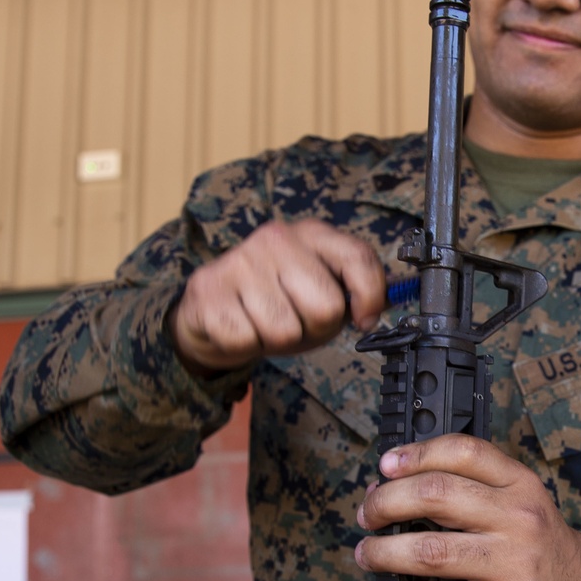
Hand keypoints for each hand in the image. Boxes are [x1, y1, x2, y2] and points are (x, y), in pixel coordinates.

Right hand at [170, 218, 385, 373]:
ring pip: (285, 331)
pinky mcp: (209, 290)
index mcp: (311, 234)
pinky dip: (247, 346)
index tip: (364, 319)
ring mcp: (240, 261)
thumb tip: (371, 314)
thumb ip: (352, 294)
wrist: (211, 309)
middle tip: (298, 322)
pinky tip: (241, 327)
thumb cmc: (275, 302)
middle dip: (316, 329)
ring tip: (265, 324)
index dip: (370, 297)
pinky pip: (247, 340)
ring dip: (278, 341)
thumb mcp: (320, 292)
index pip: (357, 257)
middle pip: (325, 307)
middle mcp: (276, 238)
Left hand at [355, 435, 580, 580]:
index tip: (385, 467)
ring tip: (368, 555)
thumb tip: (390, 483)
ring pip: (430, 550)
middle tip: (368, 516)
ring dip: (384, 553)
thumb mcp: (518, 500)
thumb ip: (469, 487)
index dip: (415, 454)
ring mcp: (514, 563)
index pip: (462, 451)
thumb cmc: (537, 544)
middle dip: (386, 503)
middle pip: (435, 495)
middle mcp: (518, 518)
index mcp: (519, 484)